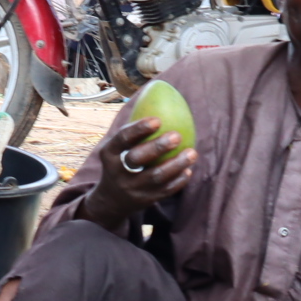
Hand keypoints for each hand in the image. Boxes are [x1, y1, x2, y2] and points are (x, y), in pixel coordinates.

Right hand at [74, 115, 193, 230]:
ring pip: (156, 177)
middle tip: (177, 135)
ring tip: (192, 153)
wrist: (111, 200)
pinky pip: (165, 191)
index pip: (122, 139)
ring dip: (176, 164)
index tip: (158, 119)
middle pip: (138, 159)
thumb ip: (133, 132)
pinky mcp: (145, 201)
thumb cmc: (120, 163)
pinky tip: (188, 170)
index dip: (139, 129)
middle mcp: (118, 172)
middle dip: (158, 147)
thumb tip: (157, 99)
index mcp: (109, 154)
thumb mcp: (116, 149)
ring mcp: (132, 189)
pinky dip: (179, 180)